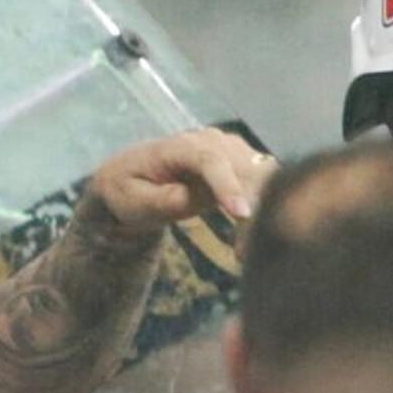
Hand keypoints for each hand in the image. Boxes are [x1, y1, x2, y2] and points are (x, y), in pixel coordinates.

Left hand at [76, 127, 269, 242]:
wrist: (131, 178)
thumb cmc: (127, 191)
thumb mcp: (135, 201)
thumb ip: (166, 199)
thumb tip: (201, 198)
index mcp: (179, 146)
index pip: (210, 160)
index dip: (228, 185)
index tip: (242, 214)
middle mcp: (212, 140)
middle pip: (244, 169)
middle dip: (252, 206)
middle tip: (246, 252)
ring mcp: (231, 149)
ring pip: (262, 177)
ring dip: (262, 211)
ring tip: (246, 250)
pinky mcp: (243, 163)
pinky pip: (265, 184)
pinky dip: (264, 209)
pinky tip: (249, 240)